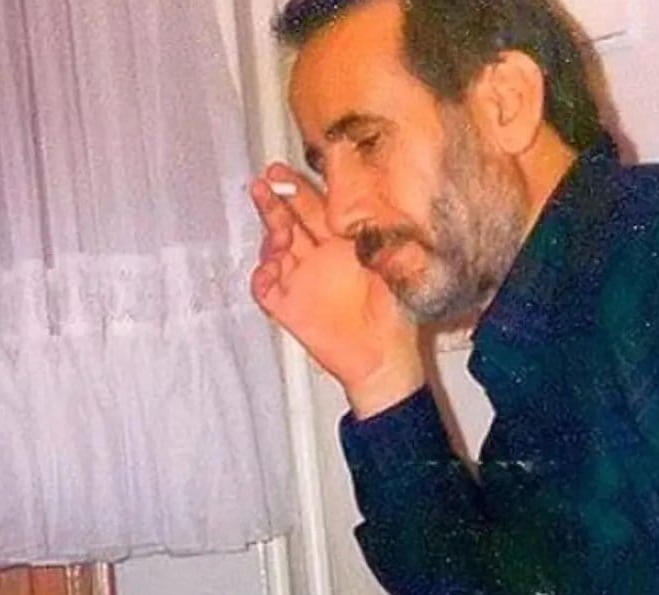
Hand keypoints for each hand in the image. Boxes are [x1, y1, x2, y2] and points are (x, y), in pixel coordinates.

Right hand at [249, 164, 423, 416]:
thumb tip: (368, 205)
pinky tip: (271, 268)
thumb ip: (379, 237)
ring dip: (270, 231)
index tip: (295, 169)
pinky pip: (265, 287)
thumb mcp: (395, 266)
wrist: (382, 360)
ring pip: (275, 246)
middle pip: (292, 220)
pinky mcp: (289, 306)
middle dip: (278, 198)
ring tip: (276, 226)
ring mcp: (302, 280)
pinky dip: (262, 276)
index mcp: (345, 244)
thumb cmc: (396, 317)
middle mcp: (320, 257)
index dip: (305, 188)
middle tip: (266, 181)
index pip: (321, 208)